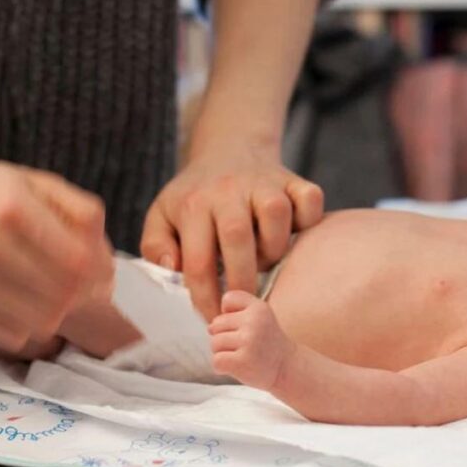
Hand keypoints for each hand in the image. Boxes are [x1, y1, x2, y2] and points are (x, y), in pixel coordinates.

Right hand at [0, 150, 114, 354]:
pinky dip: (31, 324)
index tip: (105, 271)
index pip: (77, 261)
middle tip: (86, 285)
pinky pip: (14, 336)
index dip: (101, 272)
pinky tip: (27, 301)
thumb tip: (105, 260)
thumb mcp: (40, 182)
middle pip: (63, 296)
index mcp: (13, 209)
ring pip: (43, 322)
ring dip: (60, 311)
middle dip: (86, 294)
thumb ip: (83, 213)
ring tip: (56, 291)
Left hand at [140, 145, 322, 321]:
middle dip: (242, 279)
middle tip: (244, 301)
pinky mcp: (293, 179)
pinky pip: (310, 199)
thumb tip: (173, 269)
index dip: (206, 298)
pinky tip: (291, 233)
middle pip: (238, 237)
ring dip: (274, 247)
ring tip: (265, 259)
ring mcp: (264, 182)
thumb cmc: (195, 195)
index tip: (213, 318)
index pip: (197, 261)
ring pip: (276, 213)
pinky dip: (308, 221)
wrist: (228, 148)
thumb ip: (156, 247)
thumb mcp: (162, 216)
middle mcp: (228, 190)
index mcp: (194, 204)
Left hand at [208, 290, 294, 389]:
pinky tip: (237, 367)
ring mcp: (249, 342)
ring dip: (223, 353)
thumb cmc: (266, 342)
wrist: (287, 368)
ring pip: (214, 343)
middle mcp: (254, 322)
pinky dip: (222, 367)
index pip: (228, 299)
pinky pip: (216, 361)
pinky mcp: (243, 362)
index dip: (229, 314)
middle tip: (245, 346)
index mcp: (258, 307)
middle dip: (224, 337)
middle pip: (216, 324)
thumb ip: (234, 313)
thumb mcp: (259, 317)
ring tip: (242, 356)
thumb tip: (210, 328)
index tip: (244, 326)